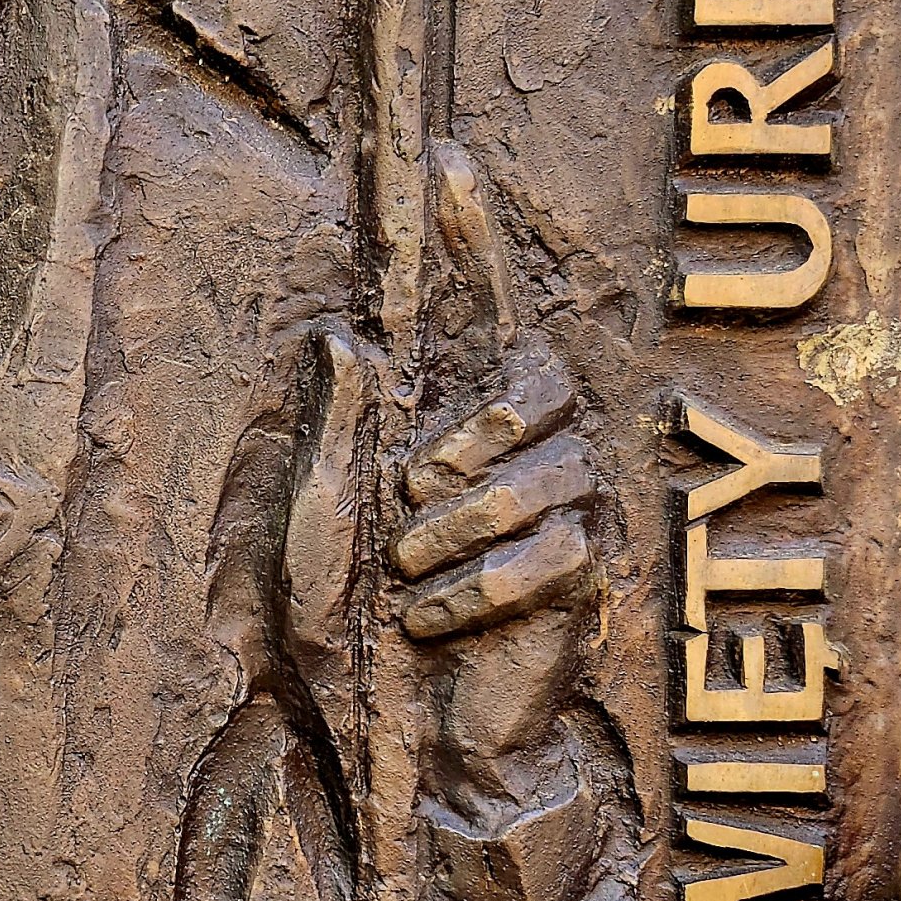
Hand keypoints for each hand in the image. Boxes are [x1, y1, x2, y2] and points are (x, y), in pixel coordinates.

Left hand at [279, 147, 602, 810]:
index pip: (471, 311)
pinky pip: (553, 550)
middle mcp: (511, 446)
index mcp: (441, 417)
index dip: (466, 235)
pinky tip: (432, 624)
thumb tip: (346, 338)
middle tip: (413, 490)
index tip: (445, 157)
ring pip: (545, 470)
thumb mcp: (317, 526)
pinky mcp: (583, 575)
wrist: (389, 742)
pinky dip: (476, 591)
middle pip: (534, 378)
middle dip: (472, 433)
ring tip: (408, 578)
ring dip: (458, 529)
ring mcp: (557, 506)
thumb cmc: (343, 630)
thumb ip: (336, 436)